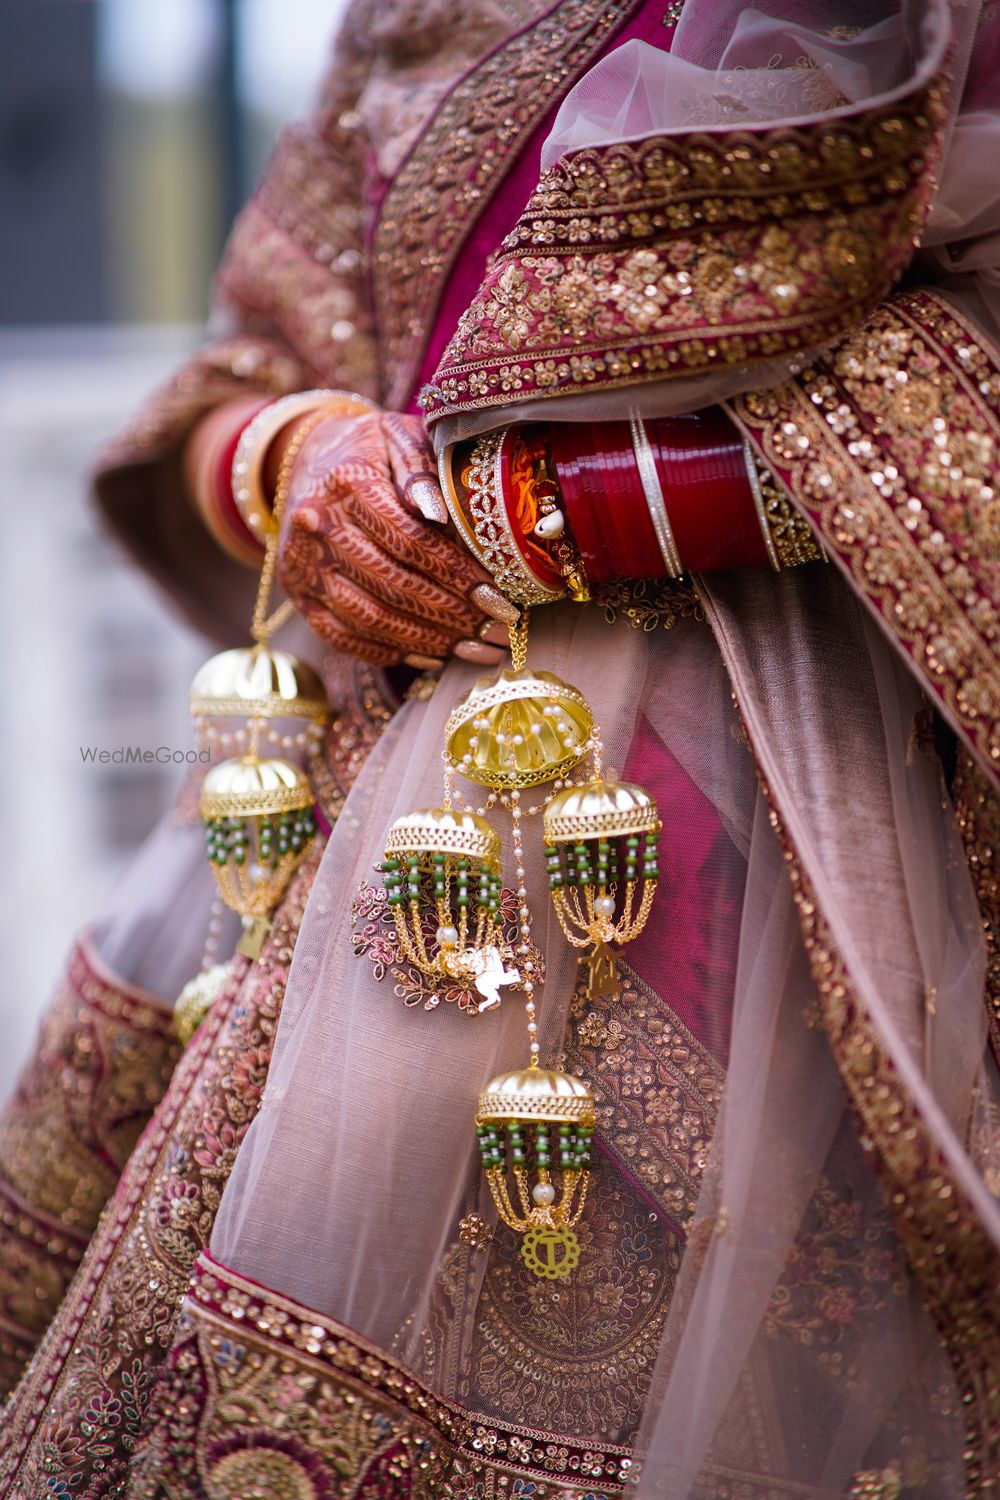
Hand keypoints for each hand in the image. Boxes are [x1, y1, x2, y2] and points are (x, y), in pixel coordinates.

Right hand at [279, 411, 515, 667]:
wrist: (306, 461)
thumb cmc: (371, 448)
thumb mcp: (399, 436)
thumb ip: (420, 470)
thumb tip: (437, 512)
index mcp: (348, 482)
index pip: (410, 540)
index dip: (458, 575)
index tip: (501, 600)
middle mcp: (316, 526)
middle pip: (393, 584)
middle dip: (453, 616)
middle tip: (499, 634)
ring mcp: (302, 565)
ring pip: (370, 617)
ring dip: (428, 641)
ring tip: (477, 652)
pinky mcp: (298, 594)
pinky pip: (344, 636)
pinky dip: (390, 653)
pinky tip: (434, 657)